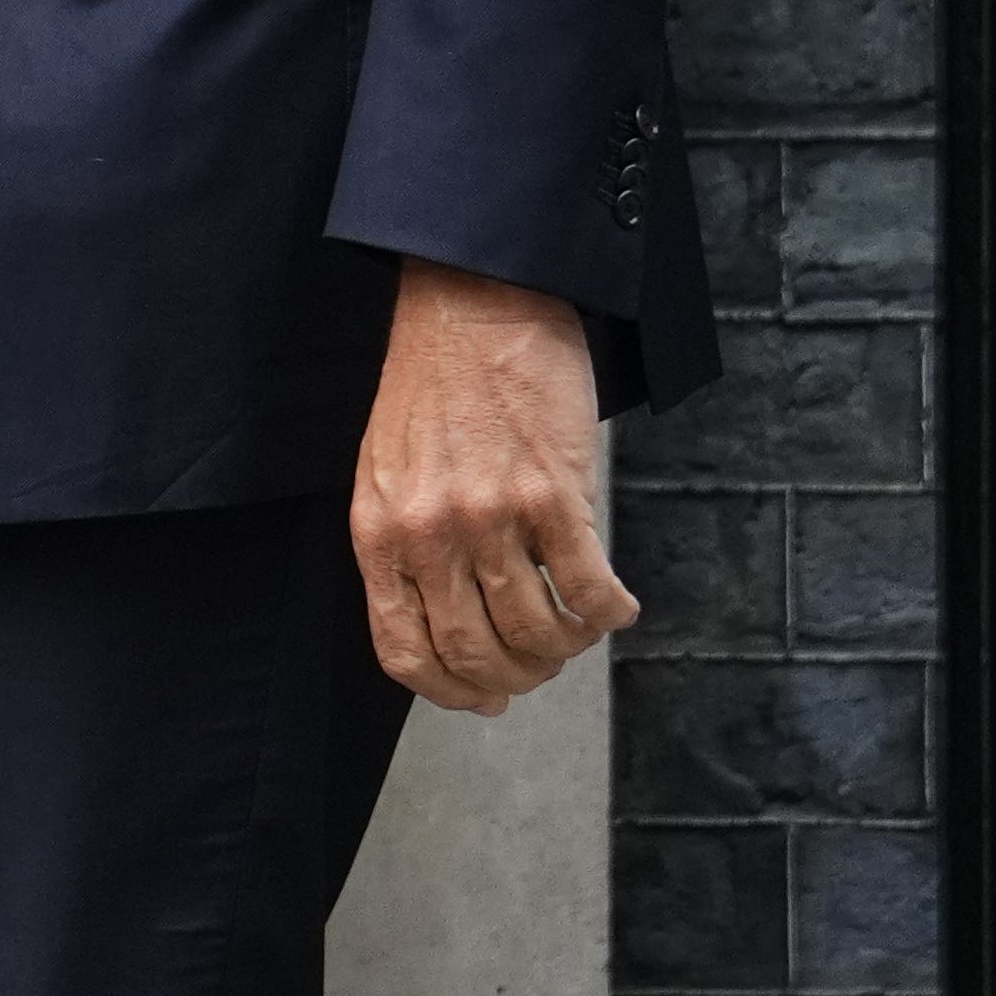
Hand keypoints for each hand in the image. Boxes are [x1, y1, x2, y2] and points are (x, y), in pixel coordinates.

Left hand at [351, 258, 631, 712]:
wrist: (475, 298)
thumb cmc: (434, 381)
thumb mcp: (388, 469)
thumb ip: (406, 544)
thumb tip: (448, 625)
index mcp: (379, 531)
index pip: (405, 651)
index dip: (450, 691)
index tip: (485, 698)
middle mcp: (430, 532)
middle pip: (476, 655)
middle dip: (517, 677)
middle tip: (541, 663)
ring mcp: (490, 515)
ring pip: (537, 633)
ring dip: (566, 647)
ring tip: (578, 628)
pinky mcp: (551, 492)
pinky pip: (588, 590)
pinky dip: (609, 613)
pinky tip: (616, 604)